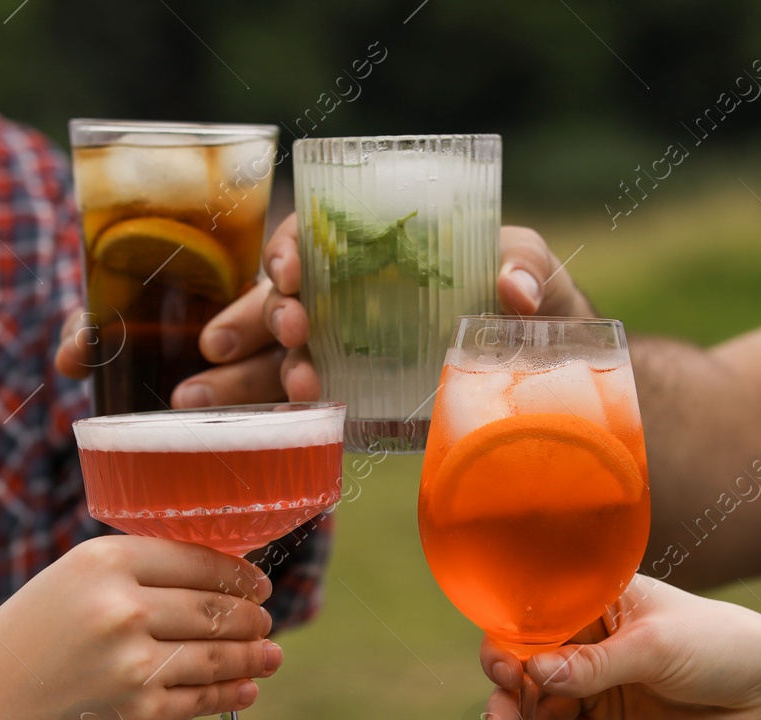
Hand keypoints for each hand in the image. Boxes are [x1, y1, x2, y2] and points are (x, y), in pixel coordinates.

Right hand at [0, 536, 279, 719]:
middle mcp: (122, 609)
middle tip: (265, 620)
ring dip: (254, 656)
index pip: (195, 559)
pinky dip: (231, 694)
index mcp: (101, 563)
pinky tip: (245, 689)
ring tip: (270, 655)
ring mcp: (135, 665)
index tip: (257, 582)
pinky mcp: (142, 715)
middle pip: (214, 607)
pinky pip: (203, 699)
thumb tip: (212, 580)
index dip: (237, 573)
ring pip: (218, 655)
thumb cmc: (21, 650)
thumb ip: (128, 578)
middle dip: (251, 617)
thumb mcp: (64, 588)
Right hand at [51, 221, 597, 407]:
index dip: (293, 252)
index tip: (291, 276)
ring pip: (274, 360)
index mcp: (389, 262)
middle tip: (231, 347)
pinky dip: (264, 422)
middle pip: (284, 303)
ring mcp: (352, 359)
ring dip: (234, 377)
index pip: (322, 242)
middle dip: (251, 321)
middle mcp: (358, 306)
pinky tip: (227, 436)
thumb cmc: (547, 322)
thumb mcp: (546, 287)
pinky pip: (300, 413)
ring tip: (197, 400)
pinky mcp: (358, 409)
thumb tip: (508, 285)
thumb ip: (530, 271)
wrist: (563, 392)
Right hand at [477, 576, 760, 719]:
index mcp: (592, 603)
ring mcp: (591, 687)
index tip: (503, 672)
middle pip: (526, 672)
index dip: (509, 645)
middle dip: (507, 702)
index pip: (534, 619)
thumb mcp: (656, 648)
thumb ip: (595, 664)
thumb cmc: (721, 645)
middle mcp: (582, 643)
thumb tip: (534, 673)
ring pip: (540, 715)